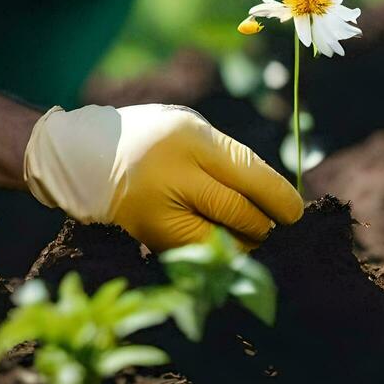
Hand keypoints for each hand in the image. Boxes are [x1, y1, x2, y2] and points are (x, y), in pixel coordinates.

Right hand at [23, 103, 302, 249]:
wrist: (87, 160)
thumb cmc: (155, 140)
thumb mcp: (191, 130)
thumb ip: (229, 159)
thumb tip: (276, 198)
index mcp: (188, 139)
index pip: (247, 173)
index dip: (278, 197)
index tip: (296, 211)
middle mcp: (171, 175)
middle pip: (236, 211)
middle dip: (264, 223)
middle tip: (277, 224)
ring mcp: (157, 212)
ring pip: (220, 241)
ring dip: (245, 241)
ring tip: (251, 231)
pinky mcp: (151, 239)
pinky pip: (199, 253)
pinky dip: (220, 253)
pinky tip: (227, 244)